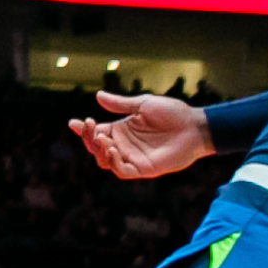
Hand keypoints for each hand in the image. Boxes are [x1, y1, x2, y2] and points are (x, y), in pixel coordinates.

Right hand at [69, 90, 212, 182]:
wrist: (194, 126)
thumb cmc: (172, 113)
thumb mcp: (143, 104)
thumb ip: (120, 104)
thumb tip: (98, 96)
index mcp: (121, 130)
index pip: (96, 132)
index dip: (83, 130)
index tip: (73, 122)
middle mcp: (124, 145)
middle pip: (96, 149)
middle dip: (88, 139)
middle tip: (90, 127)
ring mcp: (133, 158)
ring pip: (105, 162)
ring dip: (99, 151)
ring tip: (103, 139)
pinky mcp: (143, 169)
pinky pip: (122, 171)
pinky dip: (114, 163)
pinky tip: (114, 149)